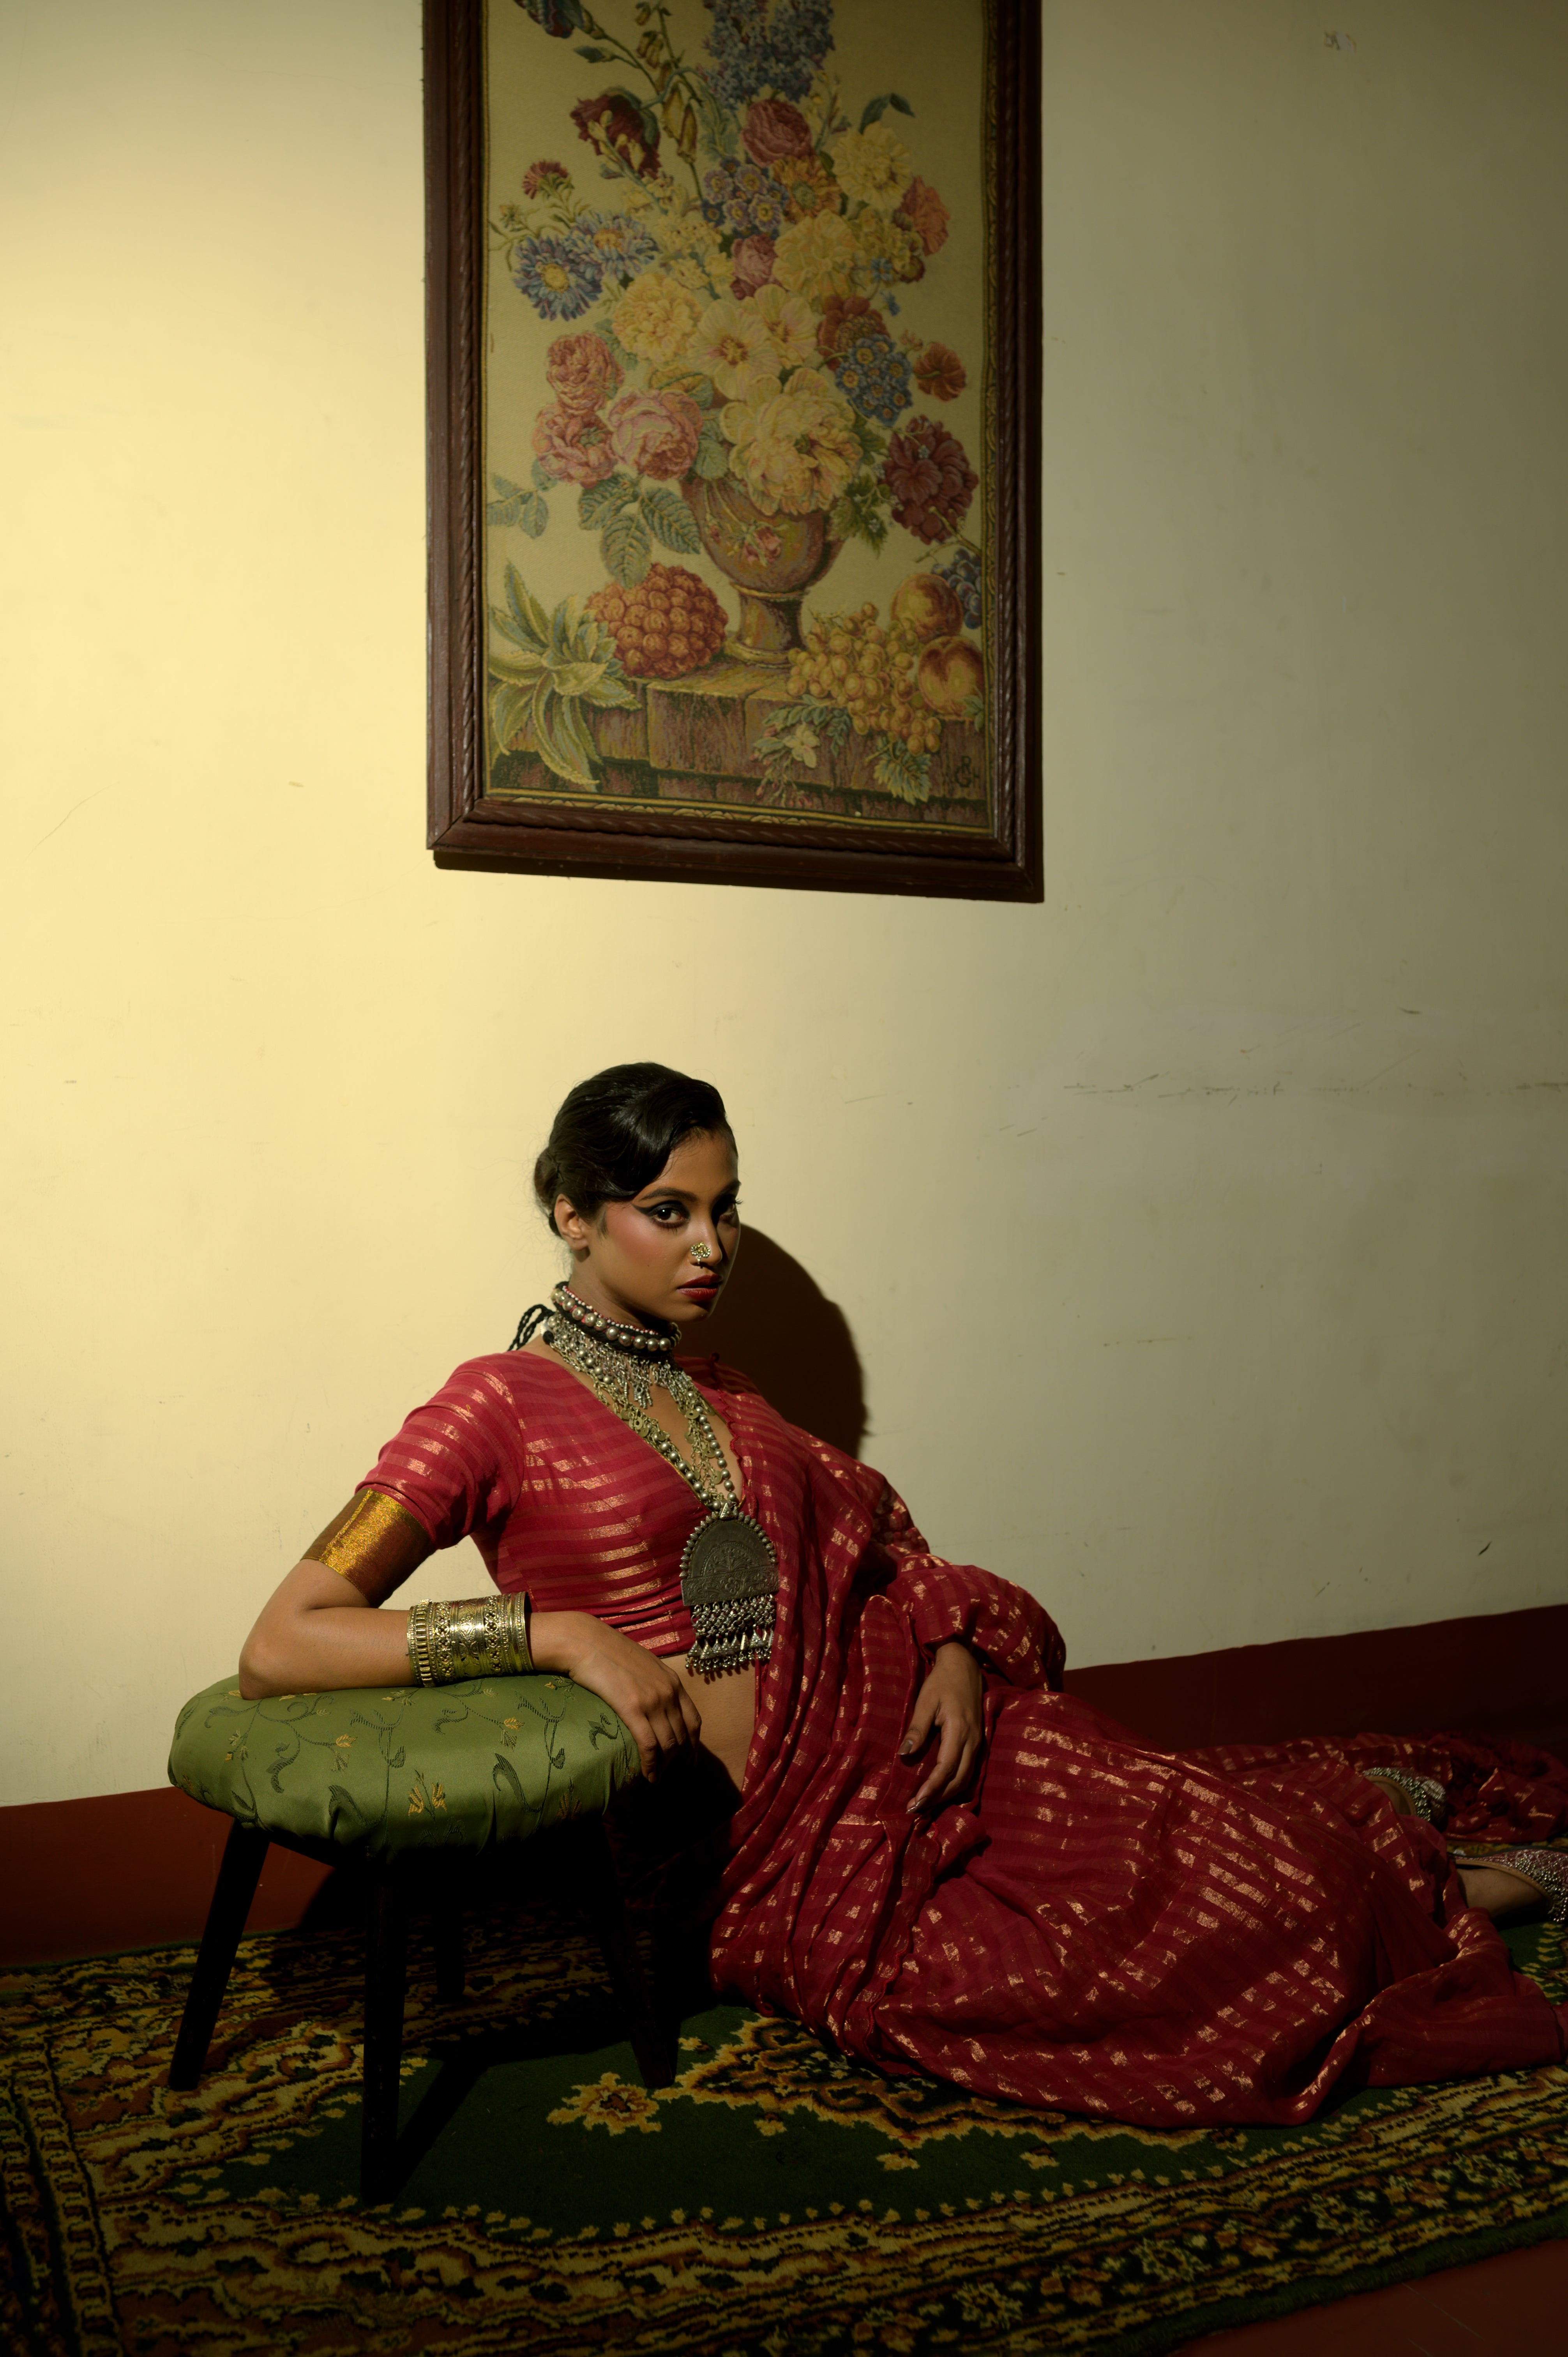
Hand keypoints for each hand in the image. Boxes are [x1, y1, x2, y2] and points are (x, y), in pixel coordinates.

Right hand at [532, 1610, 701, 1780]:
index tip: (690, 1761)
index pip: (694, 1720)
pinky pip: (649, 1745)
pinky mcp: (633, 1708)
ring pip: (669, 1744)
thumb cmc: (608, 1651)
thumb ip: (652, 1683)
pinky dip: (651, 1764)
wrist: (586, 1641)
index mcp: (672, 1681)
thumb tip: (651, 1701)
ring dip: (665, 1767)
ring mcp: (653, 1700)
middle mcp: (668, 1692)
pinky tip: (647, 1775)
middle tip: (669, 1775)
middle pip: (683, 1736)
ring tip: (657, 1780)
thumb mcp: (641, 1664)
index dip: (694, 1745)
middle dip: (679, 1760)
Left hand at [899, 1639, 984, 1812]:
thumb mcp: (925, 1701)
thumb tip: (904, 1755)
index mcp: (959, 1731)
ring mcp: (978, 1742)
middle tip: (916, 1809)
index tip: (914, 1803)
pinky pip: (970, 1770)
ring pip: (966, 1778)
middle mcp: (973, 1741)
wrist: (964, 1665)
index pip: (945, 1769)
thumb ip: (917, 1729)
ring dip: (947, 1794)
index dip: (931, 1789)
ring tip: (926, 1804)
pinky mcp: (978, 1741)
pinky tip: (942, 1789)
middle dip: (938, 1798)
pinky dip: (955, 1784)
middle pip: (958, 1780)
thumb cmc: (941, 1682)